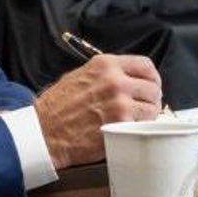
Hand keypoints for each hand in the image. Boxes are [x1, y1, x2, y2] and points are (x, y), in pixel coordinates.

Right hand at [34, 53, 161, 168]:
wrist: (44, 131)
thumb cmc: (56, 107)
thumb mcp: (80, 76)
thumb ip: (106, 74)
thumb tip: (127, 79)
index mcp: (106, 65)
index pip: (145, 65)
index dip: (151, 78)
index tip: (150, 85)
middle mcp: (115, 81)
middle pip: (153, 87)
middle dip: (151, 99)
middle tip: (144, 107)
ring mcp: (120, 103)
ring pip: (152, 108)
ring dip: (147, 116)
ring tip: (135, 120)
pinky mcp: (120, 125)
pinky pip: (143, 126)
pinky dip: (139, 130)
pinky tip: (127, 130)